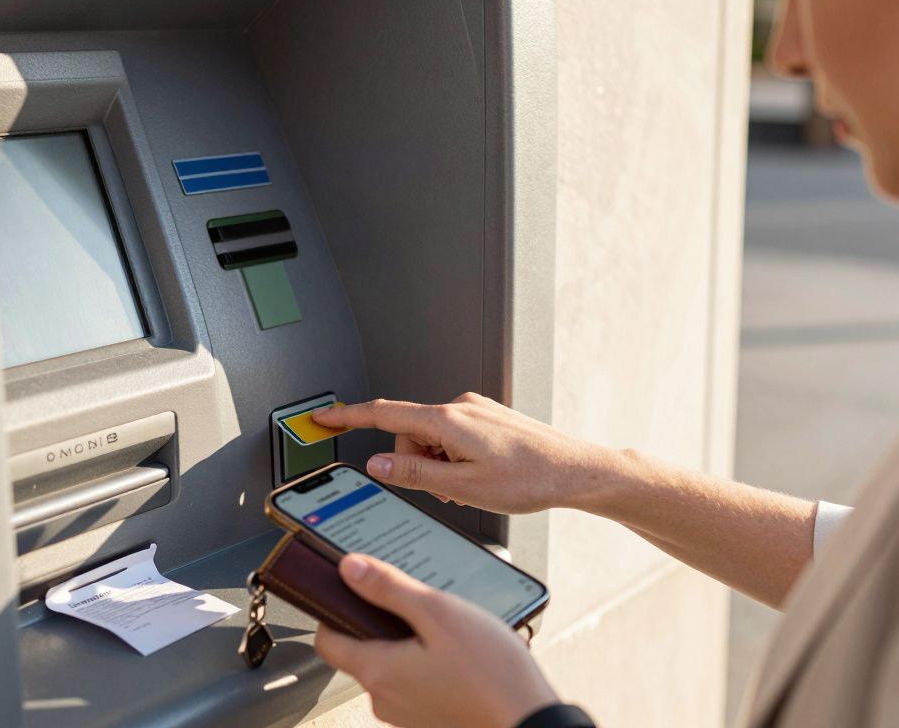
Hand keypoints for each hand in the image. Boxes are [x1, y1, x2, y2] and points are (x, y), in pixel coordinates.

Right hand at [313, 393, 609, 513]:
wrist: (575, 470)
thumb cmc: (530, 478)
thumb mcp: (463, 488)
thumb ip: (414, 474)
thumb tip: (379, 464)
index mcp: (447, 420)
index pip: (383, 414)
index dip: (347, 416)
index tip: (322, 417)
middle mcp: (459, 406)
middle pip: (408, 435)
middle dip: (416, 465)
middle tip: (446, 490)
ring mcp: (475, 410)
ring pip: (432, 440)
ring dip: (440, 466)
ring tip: (472, 485)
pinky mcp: (487, 418)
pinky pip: (453, 438)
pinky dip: (456, 459)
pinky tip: (483, 476)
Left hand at [315, 554, 558, 727]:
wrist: (530, 720)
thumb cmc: (491, 673)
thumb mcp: (438, 611)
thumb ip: (389, 588)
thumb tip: (351, 568)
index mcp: (378, 671)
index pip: (326, 641)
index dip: (332, 611)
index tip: (350, 591)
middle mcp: (385, 699)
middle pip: (361, 652)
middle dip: (382, 624)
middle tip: (418, 606)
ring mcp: (407, 715)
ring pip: (392, 668)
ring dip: (410, 645)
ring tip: (448, 632)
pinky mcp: (430, 720)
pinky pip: (415, 685)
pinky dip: (428, 666)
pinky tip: (459, 656)